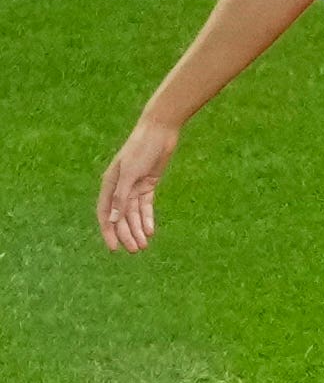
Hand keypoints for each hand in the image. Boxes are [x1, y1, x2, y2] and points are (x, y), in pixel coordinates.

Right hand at [98, 114, 179, 252]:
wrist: (159, 132)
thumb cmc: (141, 149)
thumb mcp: (130, 174)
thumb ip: (121, 197)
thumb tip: (112, 219)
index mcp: (109, 184)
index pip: (105, 214)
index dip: (109, 231)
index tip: (114, 249)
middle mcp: (119, 187)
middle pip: (121, 217)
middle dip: (127, 234)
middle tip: (136, 250)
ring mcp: (134, 186)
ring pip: (134, 213)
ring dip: (138, 229)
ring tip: (144, 245)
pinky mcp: (148, 184)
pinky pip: (146, 206)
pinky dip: (148, 218)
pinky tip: (150, 230)